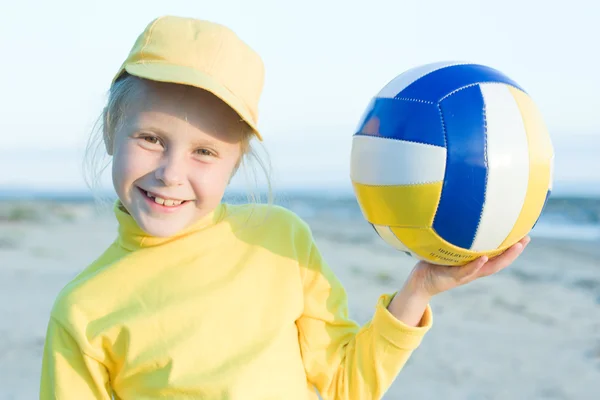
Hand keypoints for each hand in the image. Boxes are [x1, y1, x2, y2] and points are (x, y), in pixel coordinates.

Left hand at [409, 236, 530, 296]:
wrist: (420, 283)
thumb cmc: (434, 263)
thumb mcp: (446, 249)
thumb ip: (454, 237)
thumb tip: (458, 213)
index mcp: (474, 264)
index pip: (497, 255)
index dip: (512, 246)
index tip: (525, 234)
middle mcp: (473, 270)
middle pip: (499, 262)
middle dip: (514, 251)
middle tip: (527, 238)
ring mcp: (465, 275)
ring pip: (488, 267)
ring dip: (503, 257)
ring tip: (516, 246)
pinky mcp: (452, 277)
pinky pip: (466, 271)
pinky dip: (476, 265)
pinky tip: (485, 257)